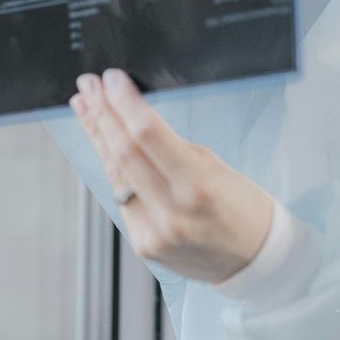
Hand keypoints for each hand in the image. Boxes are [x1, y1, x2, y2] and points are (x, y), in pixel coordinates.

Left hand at [70, 69, 275, 283]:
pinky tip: (104, 146)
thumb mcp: (218, 169)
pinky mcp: (143, 245)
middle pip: (123, 153)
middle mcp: (171, 213)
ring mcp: (153, 233)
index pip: (148, 135)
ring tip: (84, 108)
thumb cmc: (244, 209)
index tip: (112, 80)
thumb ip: (174, 150)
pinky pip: (122, 198)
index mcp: (199, 187)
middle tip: (89, 86)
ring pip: (114, 176)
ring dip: (97, 137)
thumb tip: (134, 121)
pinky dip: (113, 169)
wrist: (254, 260)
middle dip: (102, 115)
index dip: (125, 103)